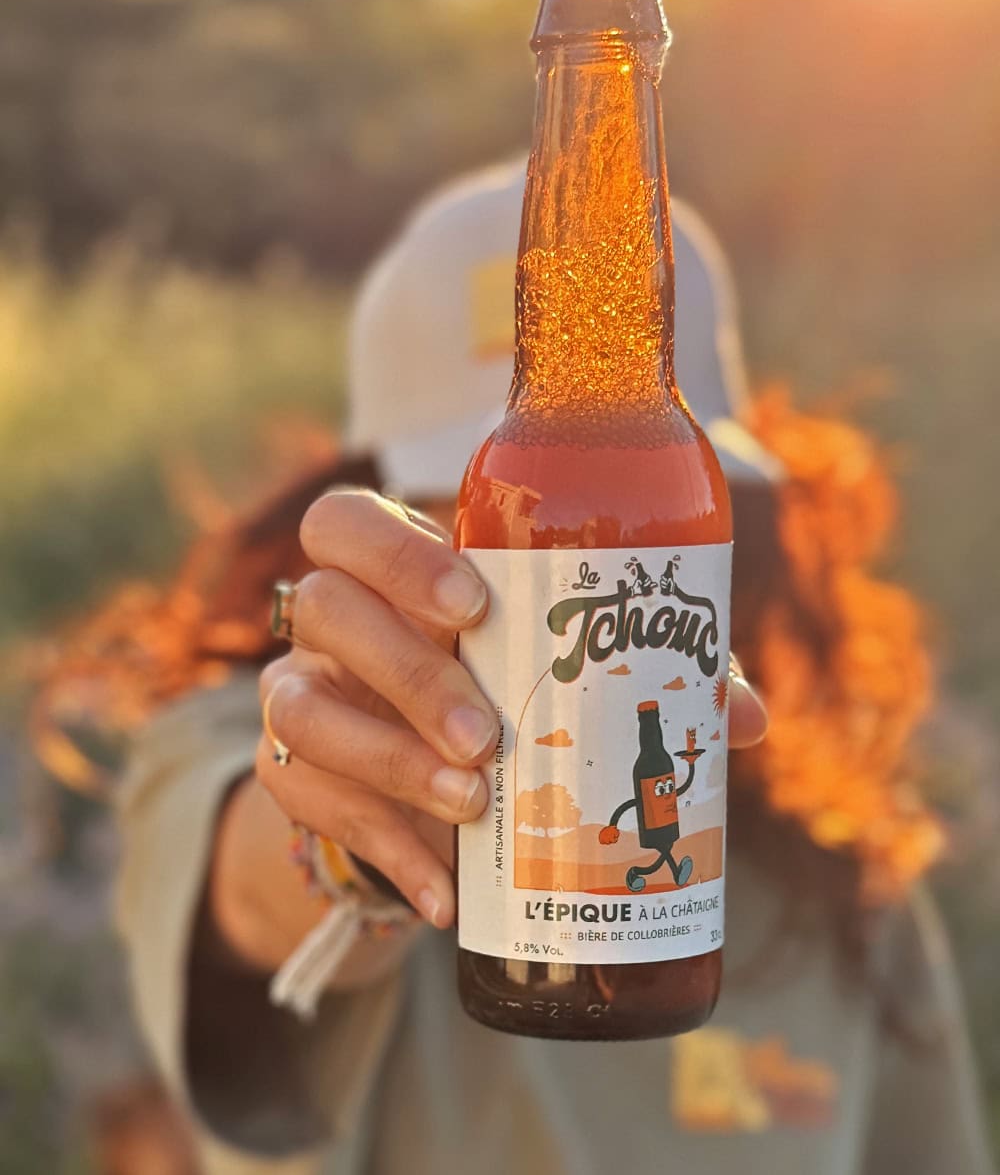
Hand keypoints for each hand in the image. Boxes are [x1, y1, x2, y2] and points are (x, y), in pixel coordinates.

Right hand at [257, 490, 767, 930]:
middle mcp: (330, 620)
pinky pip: (305, 804)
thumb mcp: (555, 664)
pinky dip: (383, 851)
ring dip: (387, 760)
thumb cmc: (501, 685)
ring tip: (472, 807)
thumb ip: (640, 673)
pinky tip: (445, 892)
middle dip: (408, 672)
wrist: (420, 769)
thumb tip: (747, 719)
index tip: (477, 604)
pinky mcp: (288, 776)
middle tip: (487, 738)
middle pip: (324, 607)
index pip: (348, 522)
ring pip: (298, 709)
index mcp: (392, 569)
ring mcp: (300, 693)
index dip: (396, 555)